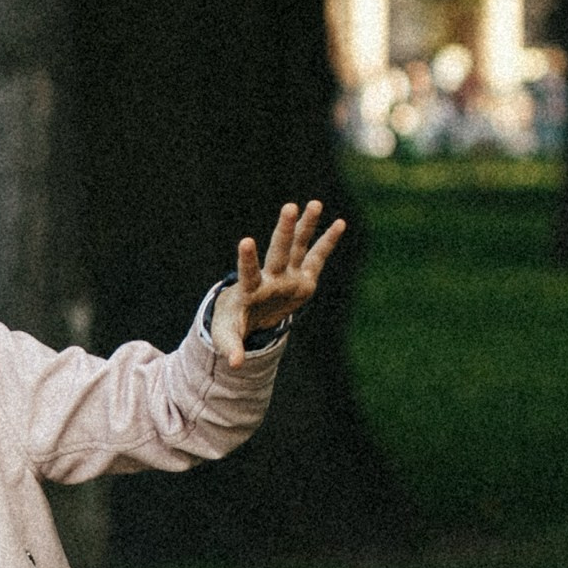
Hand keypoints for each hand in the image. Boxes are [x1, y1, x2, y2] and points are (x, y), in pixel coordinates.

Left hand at [211, 200, 346, 366]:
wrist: (246, 315)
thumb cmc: (232, 323)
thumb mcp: (228, 336)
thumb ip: (231, 347)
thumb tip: (234, 364)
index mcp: (250, 289)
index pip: (248, 271)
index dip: (247, 258)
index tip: (246, 241)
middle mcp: (271, 277)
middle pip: (278, 251)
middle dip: (284, 230)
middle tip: (289, 206)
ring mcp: (287, 275)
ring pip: (297, 246)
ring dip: (306, 226)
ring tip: (315, 203)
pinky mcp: (302, 278)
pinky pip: (317, 256)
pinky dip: (327, 241)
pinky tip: (340, 223)